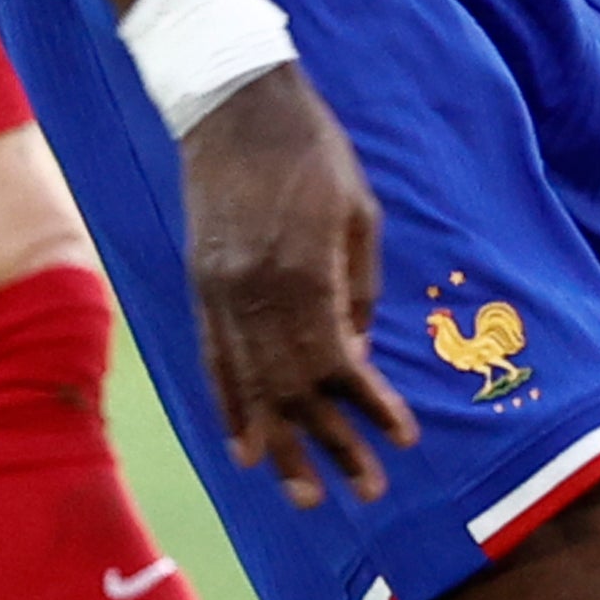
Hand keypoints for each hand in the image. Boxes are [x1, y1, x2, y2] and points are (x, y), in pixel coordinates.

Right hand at [178, 64, 410, 506]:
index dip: (369, 409)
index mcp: (303, 274)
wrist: (231, 104)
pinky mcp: (198, 288)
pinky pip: (213, 363)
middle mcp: (253, 296)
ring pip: (249, 388)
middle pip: (292, 390)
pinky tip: (242, 450)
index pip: (337, 365)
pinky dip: (229, 409)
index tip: (400, 442)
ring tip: (304, 496)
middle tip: (363, 492)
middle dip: (329, 447)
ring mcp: (218, 295)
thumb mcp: (359, 214)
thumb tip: (355, 358)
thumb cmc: (313, 151)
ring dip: (279, 447)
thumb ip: (358, 291)